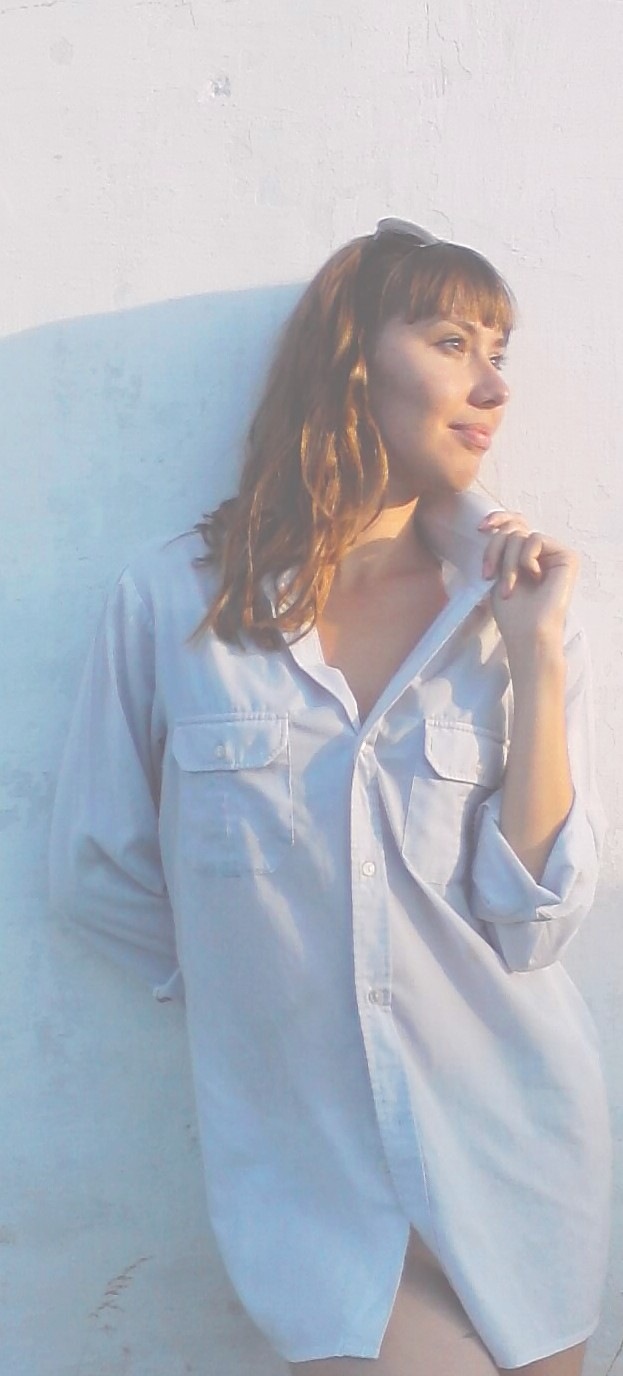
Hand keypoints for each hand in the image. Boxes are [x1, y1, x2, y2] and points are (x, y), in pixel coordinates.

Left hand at [478, 510, 579, 658]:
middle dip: (495, 550)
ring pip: (520, 535)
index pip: (515, 523)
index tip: (480, 528)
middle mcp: (543, 551)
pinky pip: (535, 539)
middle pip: (513, 528)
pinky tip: (533, 578)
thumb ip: (499, 547)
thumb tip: (491, 525)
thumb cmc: (511, 611)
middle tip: (488, 574)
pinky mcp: (567, 556)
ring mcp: (556, 553)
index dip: (498, 518)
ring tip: (509, 587)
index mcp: (527, 554)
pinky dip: (525, 559)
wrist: (527, 632)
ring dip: (507, 562)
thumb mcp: (498, 572)